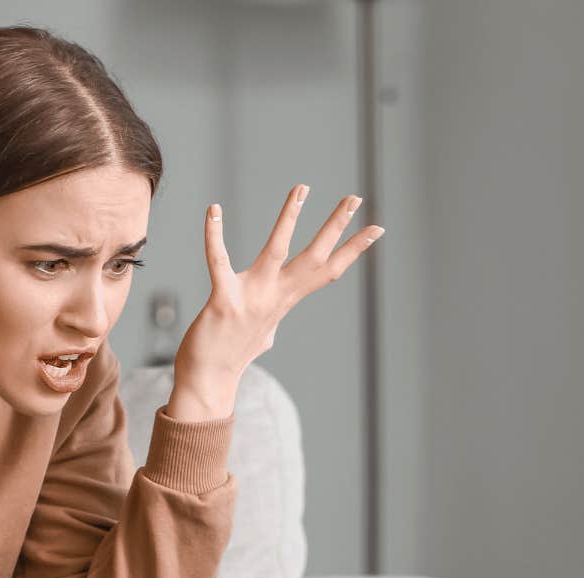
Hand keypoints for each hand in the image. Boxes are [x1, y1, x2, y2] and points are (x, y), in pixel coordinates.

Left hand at [168, 184, 384, 419]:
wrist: (208, 383)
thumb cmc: (229, 356)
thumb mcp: (260, 334)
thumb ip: (268, 322)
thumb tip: (271, 331)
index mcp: (286, 300)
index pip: (328, 270)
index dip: (354, 249)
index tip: (376, 228)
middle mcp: (276, 297)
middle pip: (315, 256)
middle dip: (336, 226)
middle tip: (355, 197)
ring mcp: (252, 298)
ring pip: (277, 250)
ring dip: (290, 218)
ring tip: (302, 187)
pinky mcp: (224, 301)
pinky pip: (218, 261)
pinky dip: (214, 235)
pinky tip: (213, 209)